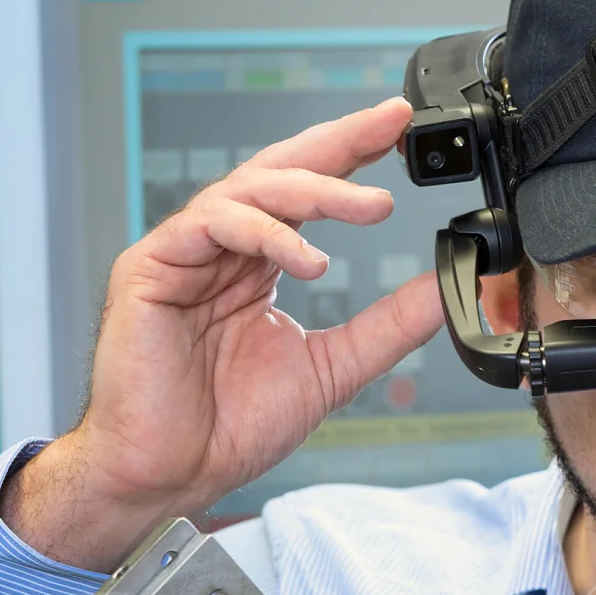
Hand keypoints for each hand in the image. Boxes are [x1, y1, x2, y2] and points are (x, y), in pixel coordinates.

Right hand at [0, 98, 442, 570]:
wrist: (169, 473)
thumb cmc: (229, 426)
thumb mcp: (333, 366)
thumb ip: (388, 324)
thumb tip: (445, 289)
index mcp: (258, 264)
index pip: (309, 193)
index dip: (353, 156)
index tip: (402, 129)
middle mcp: (221, 249)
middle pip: (281, 170)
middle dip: (339, 141)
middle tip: (391, 121)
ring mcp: (184, 252)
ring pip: (251, 188)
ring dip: (317, 191)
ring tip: (373, 207)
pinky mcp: (150, 266)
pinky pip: (212, 224)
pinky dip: (266, 234)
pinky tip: (310, 259)